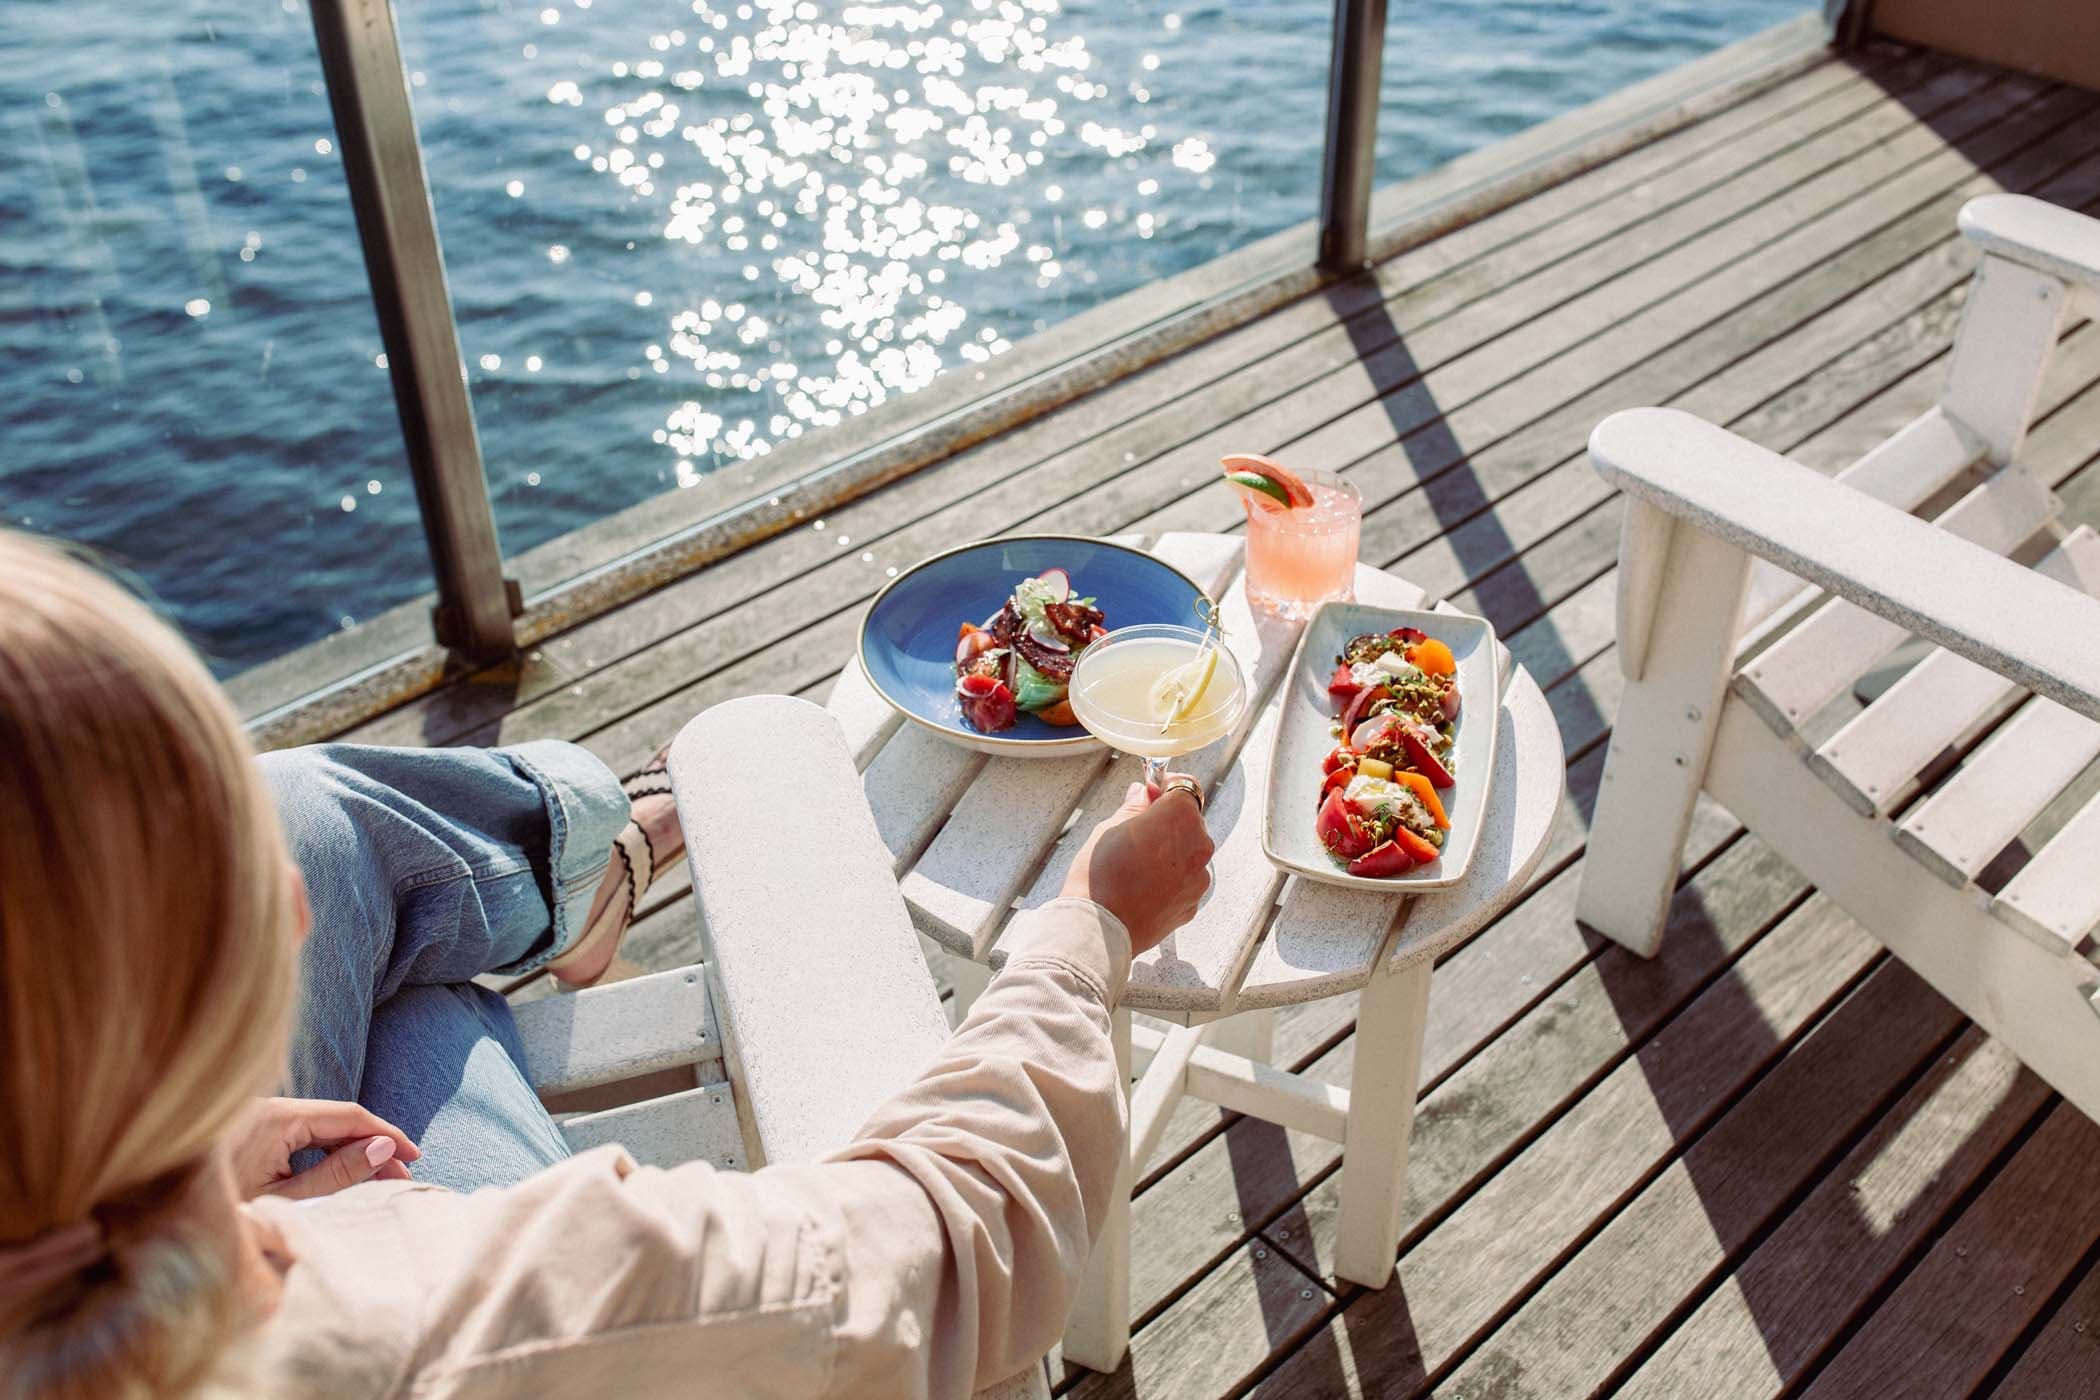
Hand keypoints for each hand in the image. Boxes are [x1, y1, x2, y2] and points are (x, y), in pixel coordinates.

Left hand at [226, 1097, 420, 1200]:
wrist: (148, 1225)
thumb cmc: (214, 1216)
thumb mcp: (284, 1200)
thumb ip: (336, 1174)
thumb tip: (382, 1149)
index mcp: (277, 1118)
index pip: (348, 1115)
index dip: (386, 1135)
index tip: (413, 1156)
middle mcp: (266, 1110)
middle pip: (335, 1120)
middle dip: (371, 1147)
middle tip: (399, 1176)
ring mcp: (253, 1123)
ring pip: (316, 1130)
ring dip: (347, 1153)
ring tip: (376, 1179)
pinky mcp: (245, 1138)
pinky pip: (296, 1140)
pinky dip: (322, 1157)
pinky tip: (337, 1177)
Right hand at [1061, 774, 1213, 953]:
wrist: (1099, 928)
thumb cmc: (1100, 873)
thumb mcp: (1109, 828)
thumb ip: (1134, 807)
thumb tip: (1142, 793)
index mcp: (1180, 817)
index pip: (1185, 787)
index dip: (1166, 788)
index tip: (1150, 794)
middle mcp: (1199, 845)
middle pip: (1189, 823)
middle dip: (1167, 824)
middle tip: (1135, 834)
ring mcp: (1199, 878)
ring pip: (1188, 855)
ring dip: (1170, 855)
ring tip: (1136, 868)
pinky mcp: (1192, 905)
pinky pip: (1184, 884)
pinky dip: (1169, 882)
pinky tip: (1142, 889)